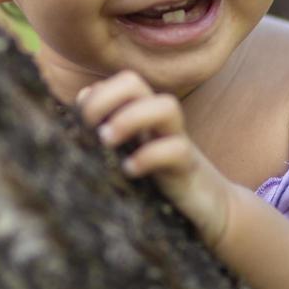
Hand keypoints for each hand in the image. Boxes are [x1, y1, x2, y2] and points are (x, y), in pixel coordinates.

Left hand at [77, 71, 231, 245]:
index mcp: (140, 114)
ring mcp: (176, 140)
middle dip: (106, 97)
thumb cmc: (159, 179)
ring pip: (165, 106)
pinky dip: (149, 156)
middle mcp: (157, 121)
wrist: (209, 207)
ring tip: (107, 142)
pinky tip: (130, 171)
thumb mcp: (127, 155)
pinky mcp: (188, 167)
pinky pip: (176, 149)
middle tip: (93, 129)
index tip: (81, 125)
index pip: (118, 82)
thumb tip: (79, 103)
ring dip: (129, 118)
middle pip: (134, 82)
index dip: (95, 95)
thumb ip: (105, 131)